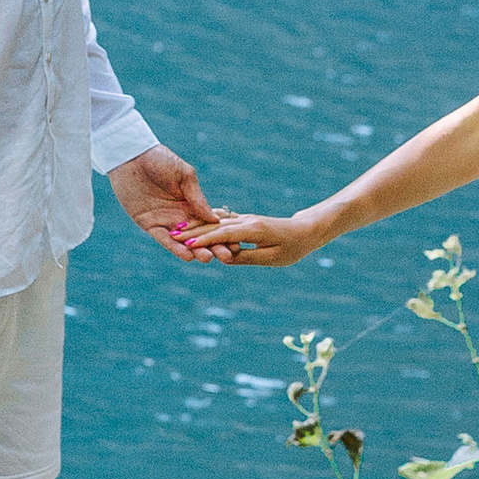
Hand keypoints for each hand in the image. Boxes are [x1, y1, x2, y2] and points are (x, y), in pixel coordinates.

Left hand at [109, 145, 216, 250]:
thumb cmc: (160, 159)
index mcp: (191, 202)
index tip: (236, 242)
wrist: (131, 156)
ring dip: (195, 251)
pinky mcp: (148, 224)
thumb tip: (215, 219)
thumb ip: (198, 198)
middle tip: (226, 256)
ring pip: (183, 241)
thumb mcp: (184, 175)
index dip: (222, 232)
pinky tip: (187, 255)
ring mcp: (165, 221)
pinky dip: (174, 248)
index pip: (209, 222)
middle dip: (213, 245)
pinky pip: (163, 239)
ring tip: (207, 258)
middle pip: (199, 235)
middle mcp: (180, 215)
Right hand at [168, 211, 322, 267]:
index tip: (185, 244)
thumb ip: (248, 257)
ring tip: (178, 231)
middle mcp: (246, 221)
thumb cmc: (292, 248)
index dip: (203, 239)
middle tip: (172, 236)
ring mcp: (245, 219)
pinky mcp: (245, 221)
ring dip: (197, 226)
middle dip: (193, 231)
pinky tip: (195, 226)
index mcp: (253, 229)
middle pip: (215, 226)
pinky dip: (207, 225)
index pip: (223, 234)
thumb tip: (226, 258)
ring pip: (217, 222)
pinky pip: (223, 222)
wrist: (306, 231)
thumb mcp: (272, 258)